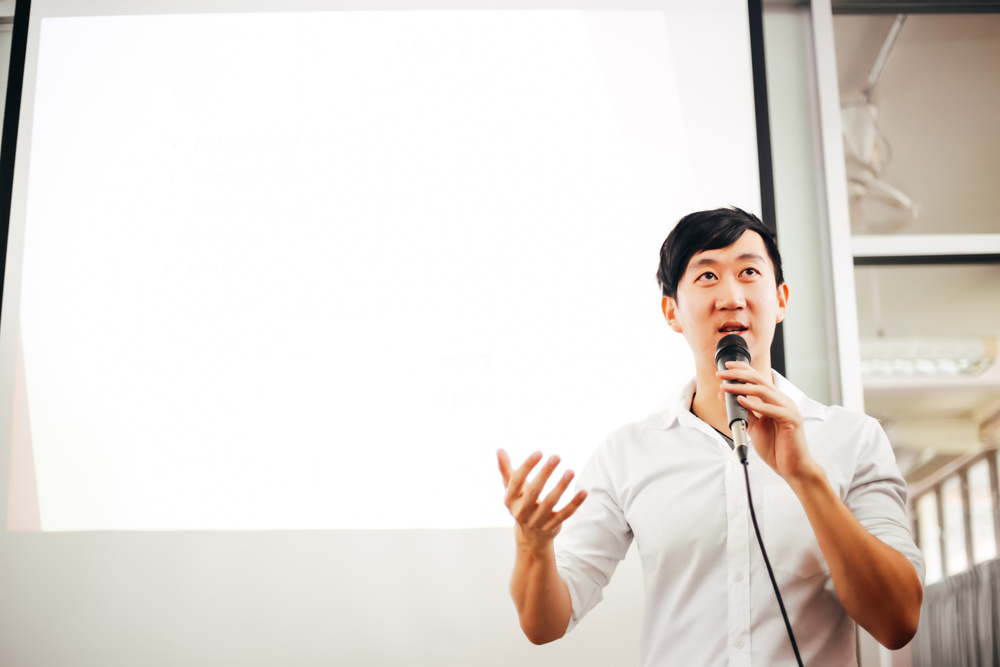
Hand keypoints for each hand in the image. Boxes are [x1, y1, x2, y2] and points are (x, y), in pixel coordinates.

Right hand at [497, 449, 586, 551]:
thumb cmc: (521, 503)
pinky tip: (584, 492)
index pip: (516, 481)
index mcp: (510, 500)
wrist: (530, 536)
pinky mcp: (552, 526)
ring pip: (551, 502)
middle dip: (545, 473)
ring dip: (561, 486)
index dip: (527, 466)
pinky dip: (574, 503)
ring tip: (571, 471)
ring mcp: (537, 521)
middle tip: (556, 456)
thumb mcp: (512, 488)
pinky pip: (565, 514)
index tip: (539, 452)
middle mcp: (521, 512)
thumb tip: (499, 449)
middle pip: (534, 491)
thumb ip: (505, 469)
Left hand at [717, 362, 819, 480]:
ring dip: (742, 387)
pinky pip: (772, 409)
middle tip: (722, 373)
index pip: (759, 379)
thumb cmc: (775, 447)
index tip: (727, 366)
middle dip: (739, 374)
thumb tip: (725, 395)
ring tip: (726, 386)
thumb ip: (742, 410)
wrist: (792, 467)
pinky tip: (741, 401)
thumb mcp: (754, 426)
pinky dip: (755, 404)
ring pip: (764, 391)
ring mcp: (789, 409)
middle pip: (760, 380)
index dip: (743, 370)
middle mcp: (783, 401)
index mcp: (776, 401)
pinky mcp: (791, 420)